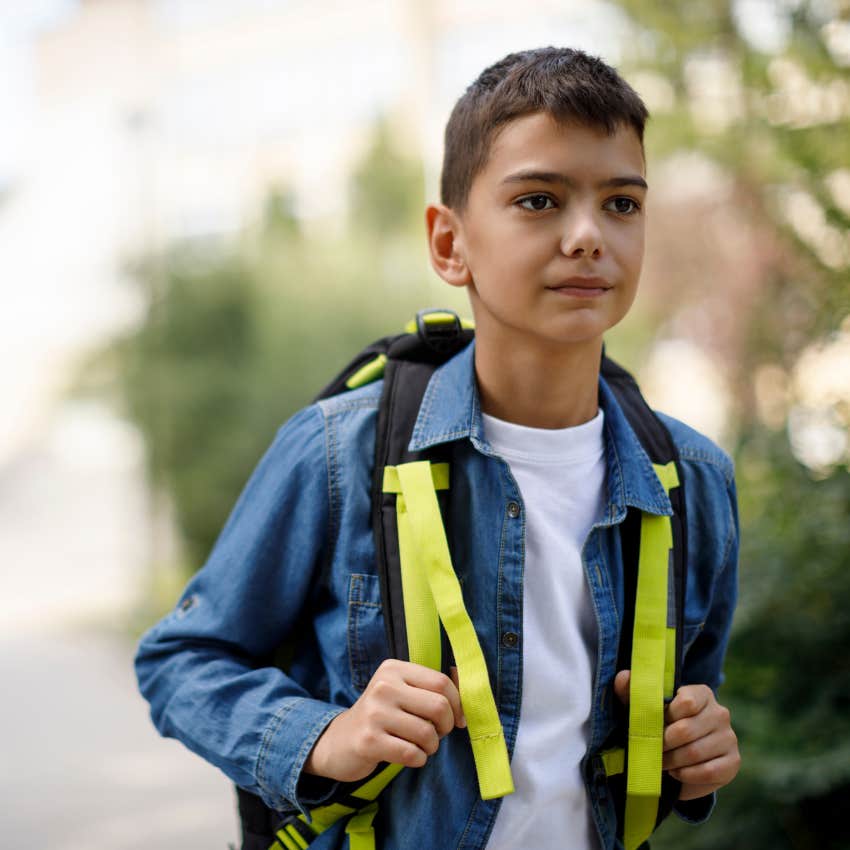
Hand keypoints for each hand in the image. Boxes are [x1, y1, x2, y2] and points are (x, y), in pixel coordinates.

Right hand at [303, 659, 465, 782]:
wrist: (340, 741)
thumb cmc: (382, 715)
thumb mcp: (403, 690)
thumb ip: (433, 684)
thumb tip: (465, 679)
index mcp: (394, 669)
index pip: (441, 683)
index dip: (458, 704)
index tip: (457, 719)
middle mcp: (383, 686)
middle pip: (439, 707)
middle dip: (446, 727)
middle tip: (437, 734)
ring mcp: (374, 713)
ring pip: (427, 733)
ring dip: (431, 746)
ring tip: (422, 746)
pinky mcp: (368, 741)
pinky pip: (412, 754)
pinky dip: (418, 759)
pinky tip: (409, 756)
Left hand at [613, 670, 739, 800]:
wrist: (678, 754)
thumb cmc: (659, 724)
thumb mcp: (643, 706)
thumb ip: (631, 690)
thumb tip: (624, 677)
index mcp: (701, 693)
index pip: (686, 702)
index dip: (666, 717)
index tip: (655, 724)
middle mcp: (720, 713)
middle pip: (687, 730)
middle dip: (663, 744)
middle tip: (653, 749)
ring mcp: (729, 738)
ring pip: (695, 753)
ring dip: (672, 761)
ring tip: (662, 761)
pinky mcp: (733, 762)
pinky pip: (708, 771)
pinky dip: (686, 775)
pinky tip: (677, 771)